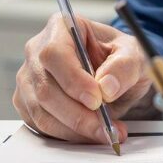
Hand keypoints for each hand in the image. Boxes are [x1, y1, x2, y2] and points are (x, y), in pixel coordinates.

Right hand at [13, 14, 151, 144]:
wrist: (115, 75)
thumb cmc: (120, 57)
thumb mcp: (134, 54)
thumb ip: (125, 66)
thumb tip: (106, 87)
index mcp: (61, 27)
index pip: (55, 54)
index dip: (73, 80)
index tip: (97, 100)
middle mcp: (37, 51)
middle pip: (45, 88)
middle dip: (78, 114)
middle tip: (107, 127)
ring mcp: (29, 78)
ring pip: (41, 112)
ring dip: (75, 129)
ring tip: (106, 132)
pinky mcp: (28, 103)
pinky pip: (40, 126)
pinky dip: (67, 135)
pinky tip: (90, 134)